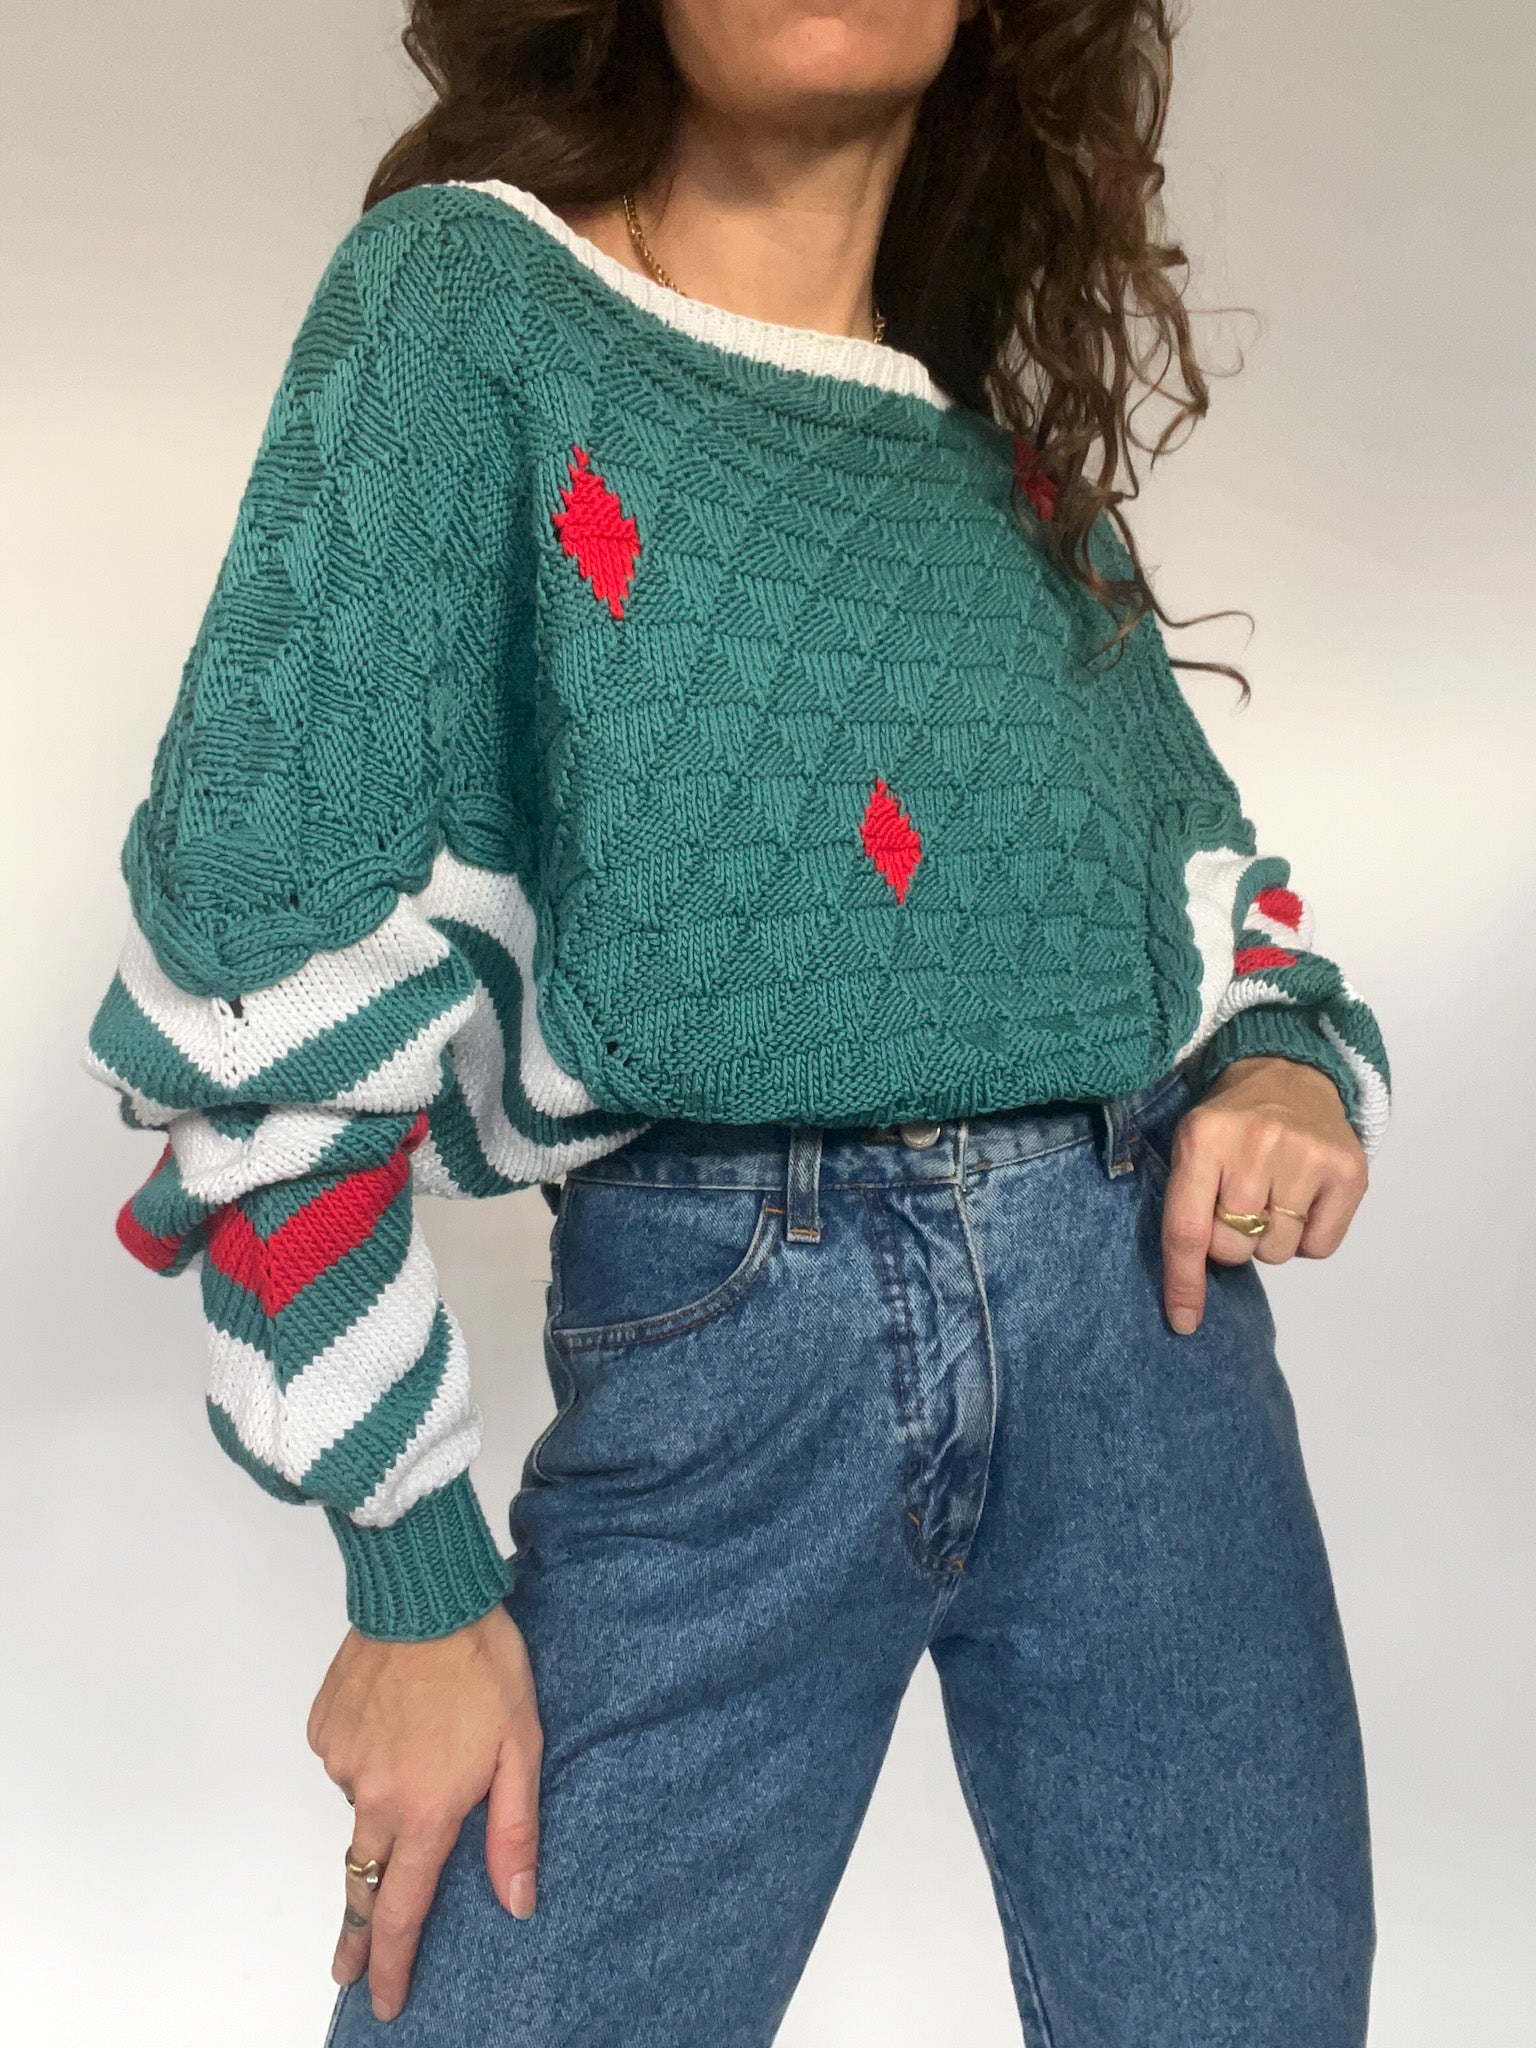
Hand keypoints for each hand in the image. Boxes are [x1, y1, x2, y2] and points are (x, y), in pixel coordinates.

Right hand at [307, 1602, 541, 2023]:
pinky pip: (346, 1759)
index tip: (382, 2000)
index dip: (392, 1962)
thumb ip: (515, 1830)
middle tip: (348, 1964)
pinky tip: (397, 1716)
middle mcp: (374, 1795)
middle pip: (362, 1879)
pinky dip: (369, 1753)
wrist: (425, 1590)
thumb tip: (516, 1901)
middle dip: (357, 1929)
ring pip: (361, 1805)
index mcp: (426, 1808)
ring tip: (424, 1739)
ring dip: (384, 1799)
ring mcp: (343, 1760)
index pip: (402, 1908)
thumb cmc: (482, 1662)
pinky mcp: (324, 1727)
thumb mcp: (523, 1746)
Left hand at [1160, 1056, 1368, 1335]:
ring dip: (1271, 1238)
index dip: (1184, 1283)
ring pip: (1277, 1253)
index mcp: (1203, 1140)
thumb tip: (1187, 1292)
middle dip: (1232, 1240)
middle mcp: (1255, 1145)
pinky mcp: (1348, 1170)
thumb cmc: (1231, 1122)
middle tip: (1239, 1204)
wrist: (1288, 1073)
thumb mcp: (1191, 1146)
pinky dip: (1308, 1237)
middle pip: (1235, 1248)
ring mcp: (1306, 1156)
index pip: (1188, 1229)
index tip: (1183, 1322)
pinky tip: (1303, 1199)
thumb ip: (1185, 1207)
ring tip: (1273, 1194)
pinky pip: (1319, 1248)